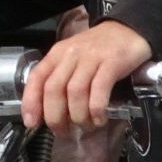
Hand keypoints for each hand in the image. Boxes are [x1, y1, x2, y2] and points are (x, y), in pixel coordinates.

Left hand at [23, 20, 152, 134]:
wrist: (129, 29)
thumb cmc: (99, 49)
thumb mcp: (74, 58)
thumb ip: (61, 79)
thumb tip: (48, 111)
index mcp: (58, 53)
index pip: (37, 77)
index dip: (31, 101)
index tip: (31, 122)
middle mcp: (72, 54)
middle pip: (54, 88)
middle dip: (55, 116)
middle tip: (62, 131)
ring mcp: (92, 58)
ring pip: (75, 92)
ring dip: (78, 116)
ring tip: (85, 126)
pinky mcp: (112, 62)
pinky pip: (99, 90)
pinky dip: (96, 109)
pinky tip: (99, 118)